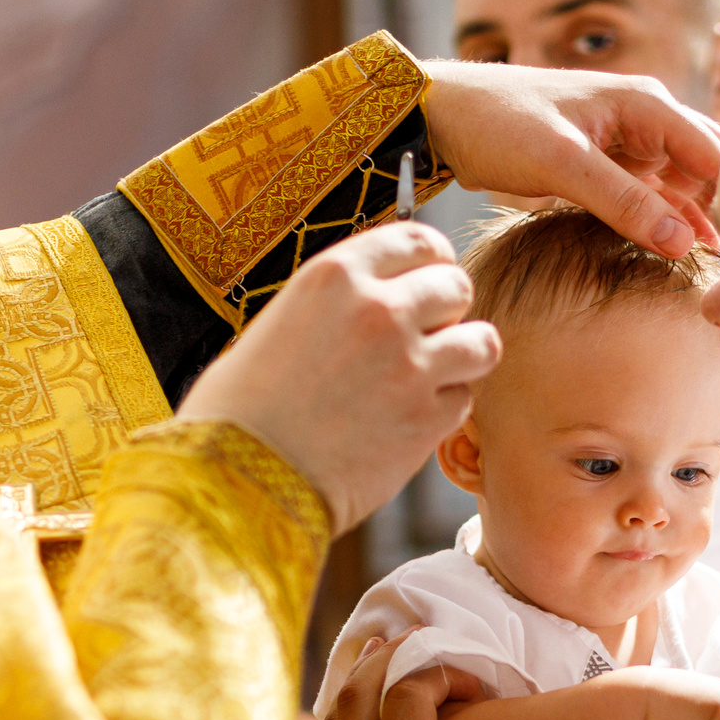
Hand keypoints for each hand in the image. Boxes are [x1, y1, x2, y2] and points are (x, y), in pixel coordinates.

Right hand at [180, 225, 497, 532]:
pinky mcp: (426, 420)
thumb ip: (340, 303)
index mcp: (336, 274)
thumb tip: (382, 296)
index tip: (428, 281)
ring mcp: (410, 365)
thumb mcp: (282, 322)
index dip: (431, 262)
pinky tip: (405, 423)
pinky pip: (463, 400)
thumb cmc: (243, 408)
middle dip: (446, 313)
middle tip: (423, 340)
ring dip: (461, 358)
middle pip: (457, 286)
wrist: (238, 479)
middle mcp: (380, 310)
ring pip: (481, 341)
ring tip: (430, 379)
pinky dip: (443, 411)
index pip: (419, 240)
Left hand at [422, 63, 719, 258]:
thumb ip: (622, 201)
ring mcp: (632, 143)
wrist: (447, 116)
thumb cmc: (499, 123)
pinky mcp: (610, 166)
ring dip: (700, 222)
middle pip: (711, 169)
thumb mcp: (562, 163)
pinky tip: (681, 256)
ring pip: (686, 186)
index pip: (718, 154)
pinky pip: (654, 196)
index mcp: (649, 105)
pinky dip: (668, 222)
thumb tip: (681, 243)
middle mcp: (650, 119)